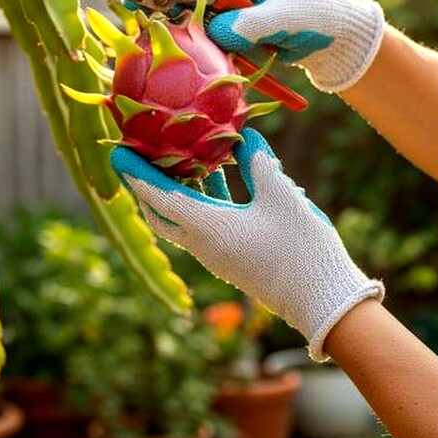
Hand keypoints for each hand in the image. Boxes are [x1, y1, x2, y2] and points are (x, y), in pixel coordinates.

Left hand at [110, 128, 383, 360]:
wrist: (320, 299)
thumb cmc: (300, 247)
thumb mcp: (282, 195)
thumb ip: (258, 162)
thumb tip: (244, 137)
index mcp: (207, 227)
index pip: (159, 195)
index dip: (136, 172)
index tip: (116, 151)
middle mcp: (202, 243)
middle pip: (161, 212)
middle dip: (146, 184)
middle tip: (141, 155)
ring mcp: (215, 254)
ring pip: (181, 219)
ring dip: (176, 190)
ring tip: (178, 157)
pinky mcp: (229, 258)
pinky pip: (202, 224)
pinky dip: (200, 200)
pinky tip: (218, 177)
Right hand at [140, 0, 385, 92]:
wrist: (341, 38)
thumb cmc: (317, 18)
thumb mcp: (283, 19)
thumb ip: (247, 24)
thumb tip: (215, 33)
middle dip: (158, 2)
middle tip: (127, 12)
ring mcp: (235, 9)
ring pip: (194, 16)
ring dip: (175, 27)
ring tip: (145, 36)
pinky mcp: (238, 30)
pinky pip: (208, 36)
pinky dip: (194, 44)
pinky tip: (178, 55)